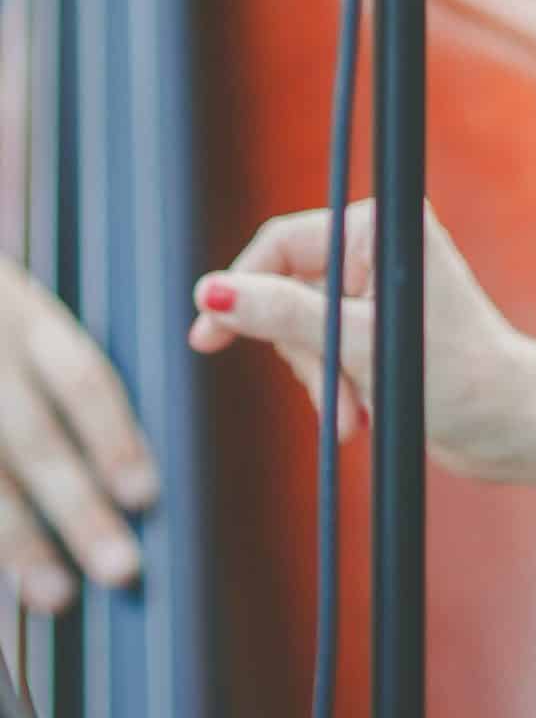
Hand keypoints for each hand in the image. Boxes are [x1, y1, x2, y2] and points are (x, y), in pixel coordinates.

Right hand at [0, 257, 159, 615]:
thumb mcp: (20, 316)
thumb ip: (59, 370)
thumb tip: (128, 466)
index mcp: (24, 316)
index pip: (80, 379)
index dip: (114, 437)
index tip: (146, 496)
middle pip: (35, 441)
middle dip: (78, 508)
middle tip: (123, 569)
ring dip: (19, 543)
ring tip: (57, 594)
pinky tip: (2, 579)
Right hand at [188, 200, 535, 484]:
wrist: (512, 422)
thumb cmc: (452, 376)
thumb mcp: (357, 345)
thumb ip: (281, 316)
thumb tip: (210, 293)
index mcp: (377, 228)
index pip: (280, 245)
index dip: (238, 289)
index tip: (204, 338)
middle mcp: (377, 247)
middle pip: (287, 295)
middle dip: (305, 356)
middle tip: (337, 400)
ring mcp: (378, 288)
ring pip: (302, 333)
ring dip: (322, 381)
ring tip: (355, 418)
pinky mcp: (380, 326)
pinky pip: (325, 354)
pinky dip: (335, 388)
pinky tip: (359, 417)